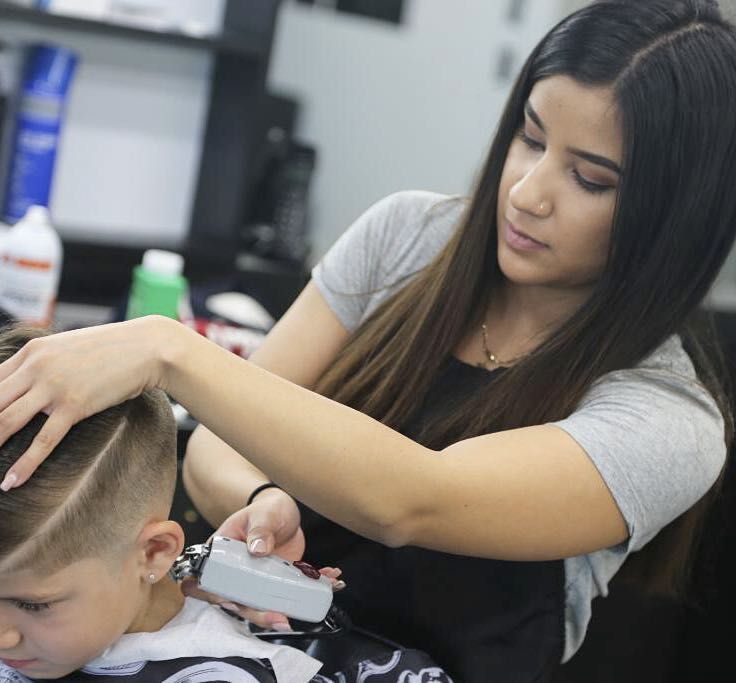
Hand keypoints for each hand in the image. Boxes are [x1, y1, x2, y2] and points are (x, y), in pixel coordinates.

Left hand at [0, 316, 171, 489]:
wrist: (148, 347)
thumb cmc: (113, 348)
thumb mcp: (69, 347)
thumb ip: (44, 363)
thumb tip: (29, 384)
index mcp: (32, 352)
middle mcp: (36, 367)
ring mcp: (54, 386)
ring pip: (6, 421)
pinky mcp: (75, 405)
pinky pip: (43, 440)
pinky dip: (24, 465)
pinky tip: (10, 482)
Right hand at [181, 488, 343, 630]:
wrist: (283, 511)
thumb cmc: (266, 509)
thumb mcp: (263, 514)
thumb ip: (260, 529)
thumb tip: (257, 549)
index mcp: (223, 555)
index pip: (214, 582)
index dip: (221, 597)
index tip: (236, 605)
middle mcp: (238, 572)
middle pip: (240, 600)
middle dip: (258, 613)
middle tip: (280, 619)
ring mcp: (258, 579)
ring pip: (263, 603)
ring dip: (283, 610)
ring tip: (303, 610)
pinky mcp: (277, 581)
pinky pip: (288, 593)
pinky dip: (308, 591)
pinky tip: (328, 581)